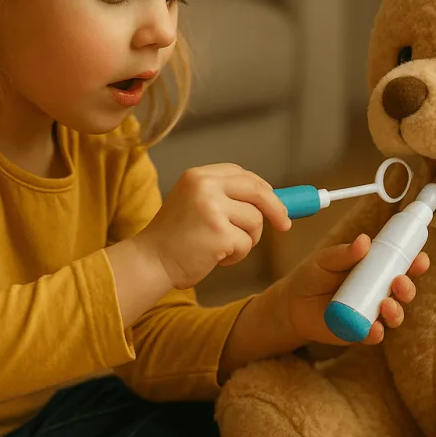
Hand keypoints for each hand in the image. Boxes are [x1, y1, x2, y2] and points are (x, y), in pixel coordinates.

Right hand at [136, 164, 291, 289]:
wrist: (151, 261)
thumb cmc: (175, 238)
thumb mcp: (194, 203)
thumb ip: (225, 197)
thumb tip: (270, 201)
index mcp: (198, 176)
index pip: (243, 175)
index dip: (264, 190)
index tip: (276, 203)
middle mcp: (205, 186)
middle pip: (258, 190)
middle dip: (277, 208)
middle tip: (284, 225)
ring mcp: (212, 208)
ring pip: (255, 221)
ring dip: (246, 240)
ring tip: (221, 248)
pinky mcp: (219, 233)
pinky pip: (247, 244)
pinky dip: (236, 255)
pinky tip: (215, 258)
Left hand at [278, 234, 429, 345]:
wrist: (291, 305)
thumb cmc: (312, 276)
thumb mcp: (325, 260)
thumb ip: (344, 253)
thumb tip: (364, 240)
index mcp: (375, 270)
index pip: (401, 265)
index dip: (415, 263)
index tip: (420, 259)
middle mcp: (378, 291)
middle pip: (403, 291)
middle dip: (408, 288)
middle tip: (399, 282)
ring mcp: (371, 313)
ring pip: (394, 315)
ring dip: (397, 311)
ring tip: (386, 305)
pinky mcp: (359, 332)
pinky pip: (374, 335)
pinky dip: (377, 332)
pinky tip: (374, 328)